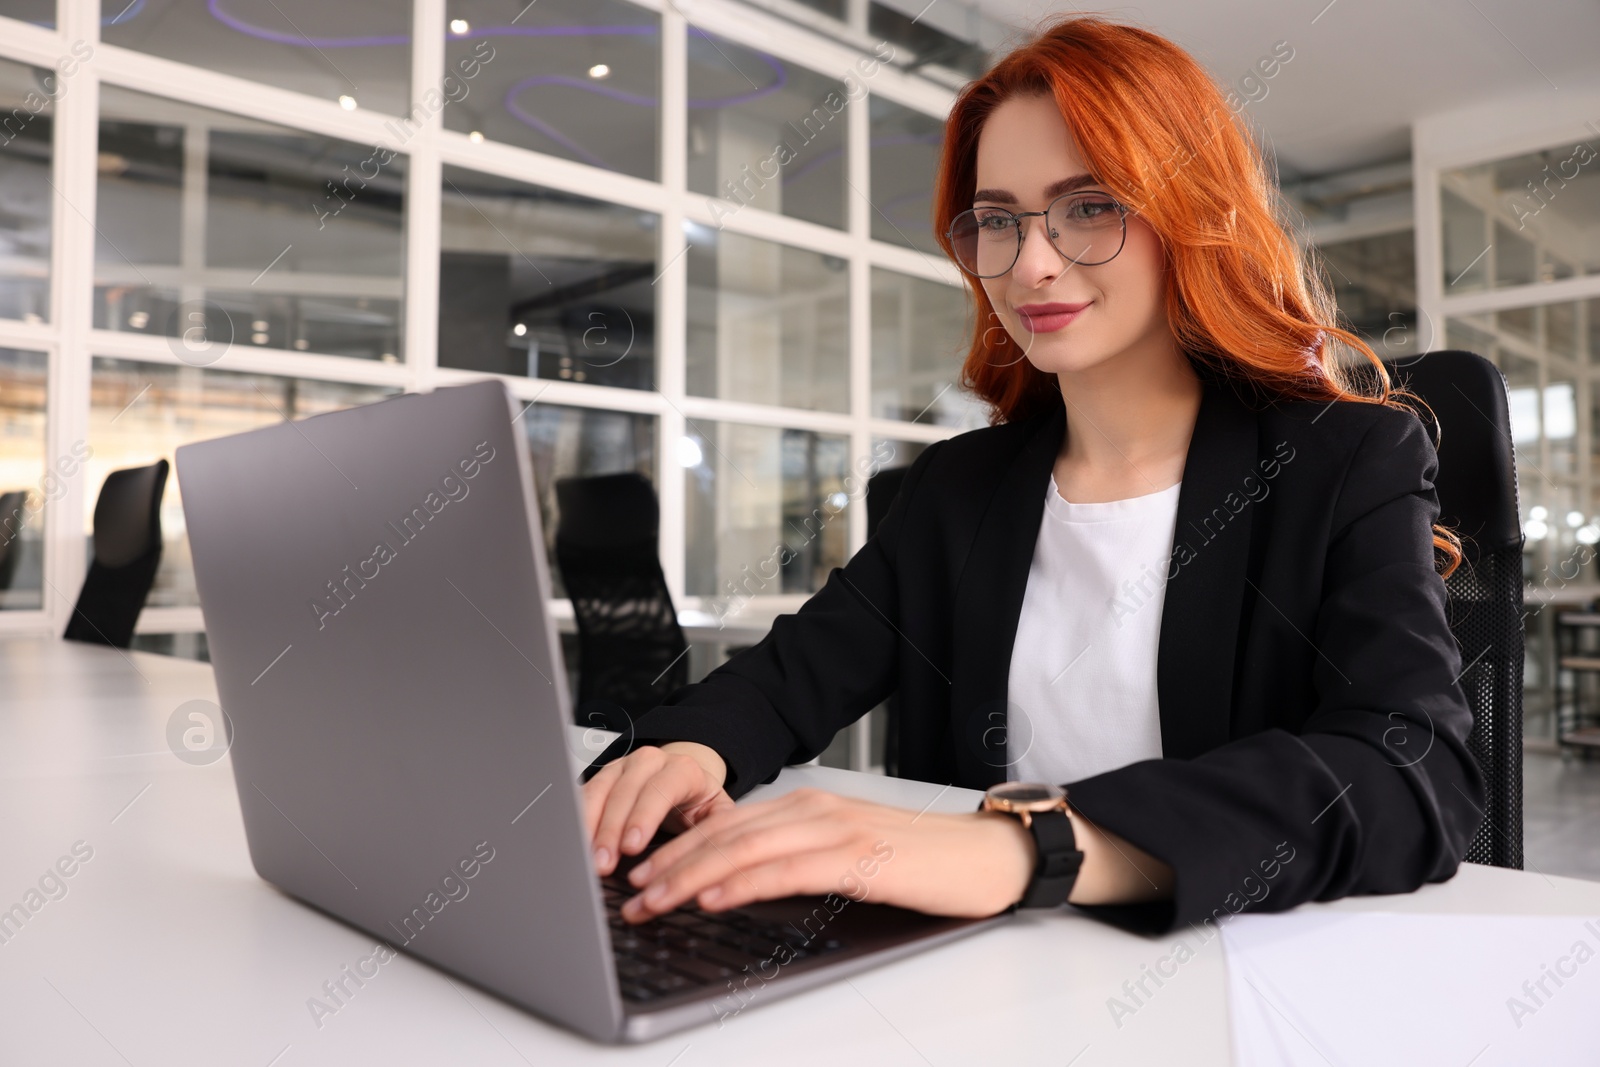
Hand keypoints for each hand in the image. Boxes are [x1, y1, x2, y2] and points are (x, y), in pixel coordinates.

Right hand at [582, 742, 734, 876]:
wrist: (682, 778)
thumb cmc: (697, 800)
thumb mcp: (716, 812)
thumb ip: (717, 829)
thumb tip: (718, 855)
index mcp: (682, 769)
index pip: (662, 788)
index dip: (645, 816)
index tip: (632, 846)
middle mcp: (649, 762)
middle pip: (625, 792)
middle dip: (611, 830)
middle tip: (604, 863)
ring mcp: (622, 767)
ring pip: (600, 792)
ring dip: (589, 827)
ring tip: (587, 858)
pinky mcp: (602, 777)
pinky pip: (585, 795)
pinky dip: (577, 820)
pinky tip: (575, 842)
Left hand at [616, 787, 1036, 922]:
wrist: (988, 856)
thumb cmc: (920, 863)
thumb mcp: (846, 858)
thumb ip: (795, 863)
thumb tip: (734, 889)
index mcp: (807, 808)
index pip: (725, 826)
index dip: (675, 850)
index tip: (638, 876)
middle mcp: (815, 810)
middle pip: (723, 835)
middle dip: (668, 865)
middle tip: (628, 894)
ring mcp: (837, 829)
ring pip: (744, 849)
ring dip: (690, 877)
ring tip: (652, 899)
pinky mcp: (859, 856)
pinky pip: (787, 869)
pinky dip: (743, 882)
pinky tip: (713, 896)